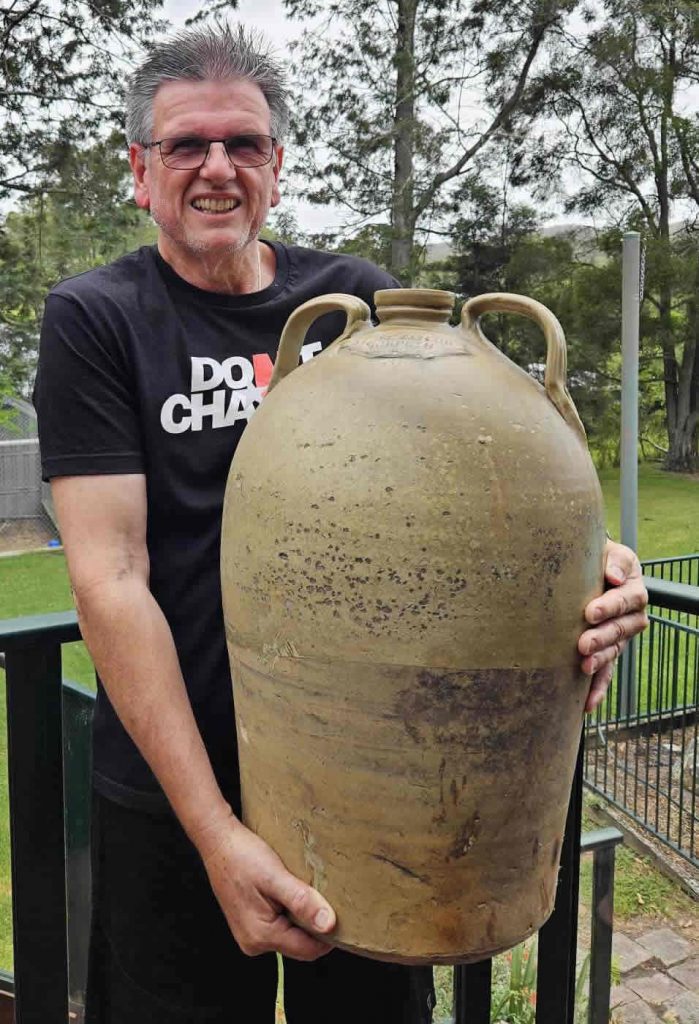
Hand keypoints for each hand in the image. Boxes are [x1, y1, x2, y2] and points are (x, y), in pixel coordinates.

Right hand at [198, 813, 335, 960]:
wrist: (217, 841)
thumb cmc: (243, 856)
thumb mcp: (276, 877)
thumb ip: (302, 902)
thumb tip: (329, 925)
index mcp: (262, 936)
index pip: (308, 949)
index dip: (330, 936)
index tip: (345, 916)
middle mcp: (254, 942)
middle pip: (300, 944)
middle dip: (316, 926)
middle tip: (328, 898)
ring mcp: (250, 934)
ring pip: (290, 935)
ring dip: (303, 917)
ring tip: (308, 891)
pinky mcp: (249, 923)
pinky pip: (279, 925)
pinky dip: (290, 912)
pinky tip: (292, 891)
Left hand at [579, 539, 648, 711]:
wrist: (582, 566)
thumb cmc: (593, 556)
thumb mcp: (606, 550)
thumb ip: (614, 560)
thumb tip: (615, 577)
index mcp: (633, 588)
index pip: (628, 599)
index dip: (611, 606)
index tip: (590, 611)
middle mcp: (631, 615)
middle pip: (623, 629)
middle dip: (603, 637)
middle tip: (582, 643)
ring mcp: (619, 635)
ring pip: (615, 651)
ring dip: (601, 661)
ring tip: (584, 666)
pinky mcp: (606, 651)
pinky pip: (607, 672)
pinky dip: (598, 688)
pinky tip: (588, 704)